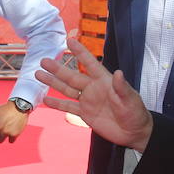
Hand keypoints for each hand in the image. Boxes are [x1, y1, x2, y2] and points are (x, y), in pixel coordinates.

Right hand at [37, 34, 152, 151]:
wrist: (133, 132)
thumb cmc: (135, 112)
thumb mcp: (131, 99)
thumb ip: (122, 87)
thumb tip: (119, 73)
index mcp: (104, 80)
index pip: (90, 63)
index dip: (80, 52)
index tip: (69, 40)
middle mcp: (93, 88)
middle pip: (71, 76)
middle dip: (57, 69)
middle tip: (43, 60)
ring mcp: (87, 101)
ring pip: (66, 89)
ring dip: (53, 82)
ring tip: (38, 74)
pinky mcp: (85, 114)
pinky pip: (68, 107)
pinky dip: (57, 103)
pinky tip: (45, 99)